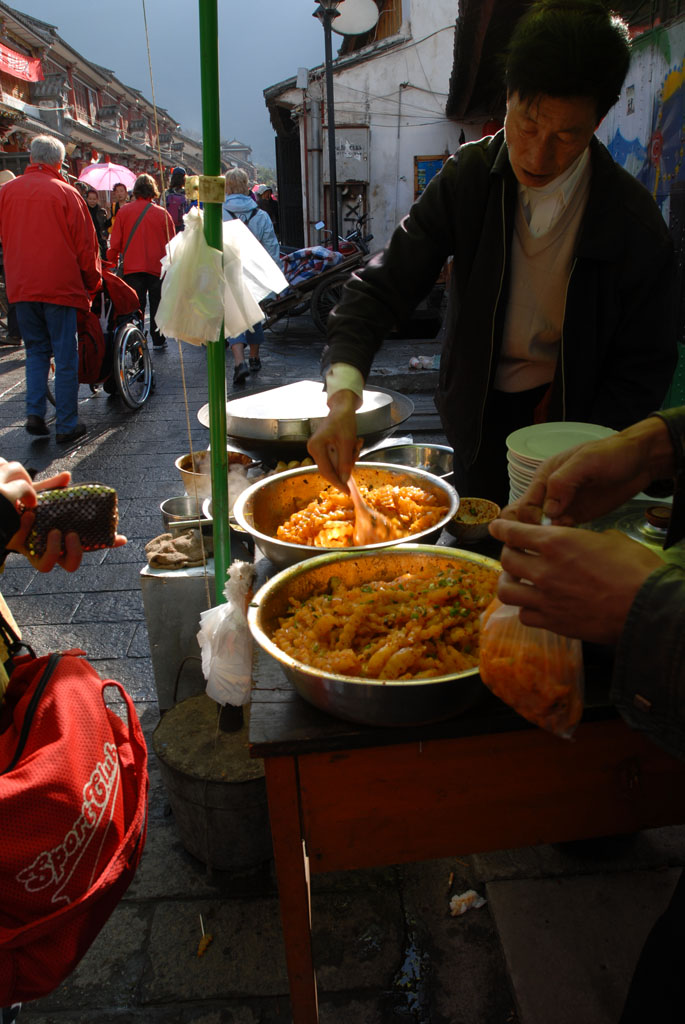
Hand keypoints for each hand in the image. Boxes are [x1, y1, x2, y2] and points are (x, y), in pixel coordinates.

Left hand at [0, 460, 126, 571]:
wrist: (0, 509)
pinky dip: (35, 537)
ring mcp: (38, 553)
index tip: (121, 537)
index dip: (109, 543)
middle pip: (72, 564)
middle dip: (77, 552)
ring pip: (54, 566)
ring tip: (55, 531)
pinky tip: (30, 517)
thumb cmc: (22, 506)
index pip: (90, 543)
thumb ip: (52, 487)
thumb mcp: (39, 495)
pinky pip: (38, 558)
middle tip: (72, 533)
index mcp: (64, 536)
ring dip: (58, 550)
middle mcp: (53, 549)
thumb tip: (67, 476)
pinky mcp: (25, 552)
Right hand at [307, 389, 361, 491]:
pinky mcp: (323, 448)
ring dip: (347, 459)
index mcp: (316, 447)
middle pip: (330, 469)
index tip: (347, 492)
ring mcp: (317, 449)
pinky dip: (345, 455)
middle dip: (345, 467)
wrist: (342, 408)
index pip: (326, 471)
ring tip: (356, 444)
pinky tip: (353, 444)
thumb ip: (345, 462)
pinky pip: (334, 458)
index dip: (338, 483)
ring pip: (334, 464)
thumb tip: (344, 480)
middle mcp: (313, 449)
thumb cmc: (344, 421)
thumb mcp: (347, 442)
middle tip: (356, 455)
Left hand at [489, 518, 662, 643]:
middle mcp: (544, 571)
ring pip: (506, 591)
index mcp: (557, 543)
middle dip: (507, 553)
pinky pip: (525, 615)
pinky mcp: (553, 623)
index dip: (502, 528)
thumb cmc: (636, 570)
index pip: (514, 533)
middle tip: (514, 553)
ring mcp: (546, 600)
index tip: (496, 527)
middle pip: (506, 560)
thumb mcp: (610, 539)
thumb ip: (584, 538)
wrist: (647, 609)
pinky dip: (526, 608)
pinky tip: (534, 603)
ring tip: (516, 580)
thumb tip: (581, 541)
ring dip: (508, 582)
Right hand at [500, 417, 674, 525]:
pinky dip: (565, 539)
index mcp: (544, 478)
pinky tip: (578, 540)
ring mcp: (564, 507)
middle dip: (532, 533)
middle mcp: (549, 494)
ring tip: (568, 540)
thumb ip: (563, 481)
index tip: (547, 526)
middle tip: (550, 540)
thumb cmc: (611, 454)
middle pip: (526, 520)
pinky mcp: (578, 517)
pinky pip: (563, 533)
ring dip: (550, 539)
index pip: (524, 505)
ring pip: (543, 529)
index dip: (529, 519)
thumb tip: (548, 510)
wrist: (640, 461)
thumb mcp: (586, 461)